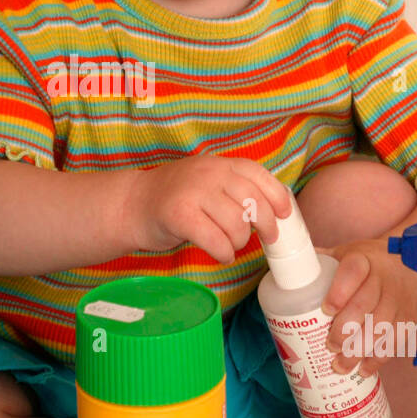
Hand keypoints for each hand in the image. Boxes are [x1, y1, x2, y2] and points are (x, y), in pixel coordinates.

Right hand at [126, 155, 294, 264]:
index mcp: (219, 163)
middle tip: (265, 238)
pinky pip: (216, 240)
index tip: (285, 214)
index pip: (258, 175)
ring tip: (230, 245)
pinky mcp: (180, 215)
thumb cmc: (175, 199)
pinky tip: (219, 254)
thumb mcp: (207, 182)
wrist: (131, 204)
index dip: (276, 196)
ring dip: (239, 242)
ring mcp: (193, 192)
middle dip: (265, 225)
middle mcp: (208, 173)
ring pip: (236, 225)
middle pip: (252, 202)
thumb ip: (234, 188)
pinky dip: (223, 253)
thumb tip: (273, 211)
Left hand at [319, 238, 416, 375]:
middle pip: (364, 306)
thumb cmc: (371, 263)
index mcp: (363, 260)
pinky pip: (395, 342)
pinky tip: (363, 370)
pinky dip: (378, 359)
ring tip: (340, 365)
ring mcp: (397, 301)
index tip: (326, 310)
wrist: (415, 268)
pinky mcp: (409, 319)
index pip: (353, 271)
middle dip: (345, 330)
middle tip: (330, 346)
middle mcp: (383, 280)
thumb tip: (287, 268)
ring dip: (359, 350)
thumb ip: (321, 262)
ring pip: (380, 328)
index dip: (339, 291)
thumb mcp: (348, 254)